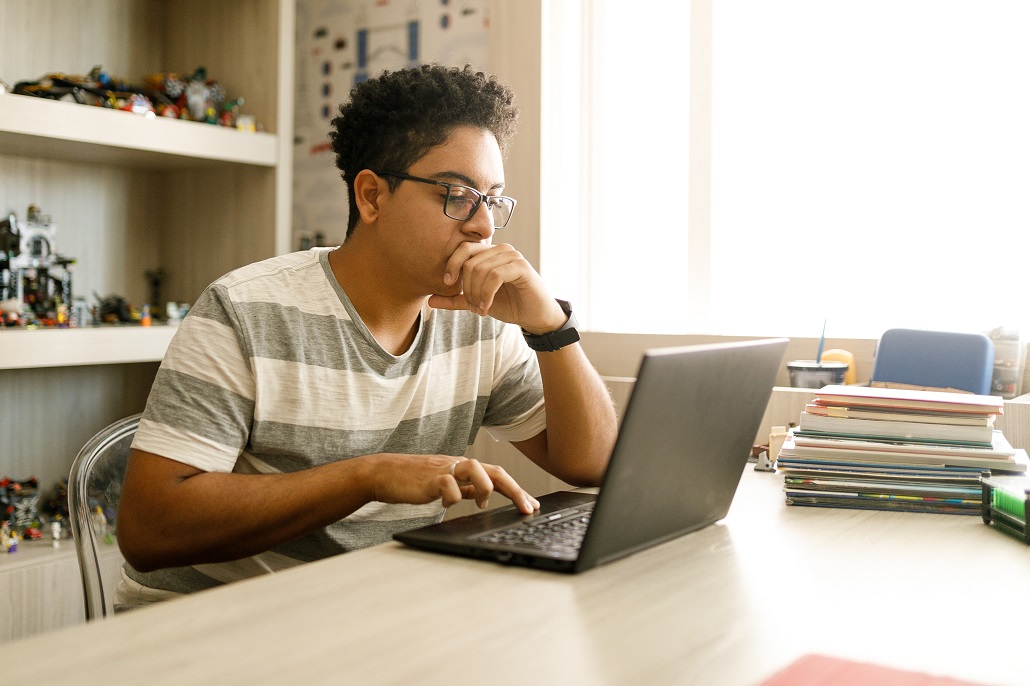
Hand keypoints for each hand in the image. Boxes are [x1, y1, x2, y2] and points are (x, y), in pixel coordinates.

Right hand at [366, 454, 540, 513]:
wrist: (385, 473)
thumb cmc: (414, 480)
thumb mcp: (445, 484)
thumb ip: (464, 488)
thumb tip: (482, 497)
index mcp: (464, 468)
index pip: (497, 475)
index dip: (517, 489)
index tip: (532, 505)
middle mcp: (458, 465)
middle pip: (494, 470)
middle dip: (515, 489)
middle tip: (527, 507)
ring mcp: (445, 469)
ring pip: (475, 468)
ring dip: (484, 488)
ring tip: (481, 504)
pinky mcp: (429, 478)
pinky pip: (448, 484)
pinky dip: (452, 497)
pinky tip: (446, 505)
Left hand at [429, 242, 566, 333]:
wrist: (535, 316)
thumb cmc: (509, 305)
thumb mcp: (476, 302)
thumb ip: (455, 300)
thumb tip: (429, 300)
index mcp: (490, 253)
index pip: (464, 249)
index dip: (452, 264)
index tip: (448, 284)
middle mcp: (501, 250)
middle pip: (470, 261)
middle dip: (466, 287)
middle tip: (471, 306)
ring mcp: (512, 256)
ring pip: (481, 269)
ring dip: (476, 293)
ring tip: (480, 308)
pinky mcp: (521, 267)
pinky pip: (495, 276)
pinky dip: (487, 294)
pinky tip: (487, 307)